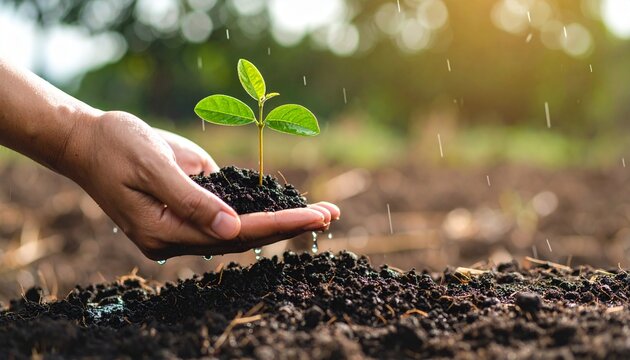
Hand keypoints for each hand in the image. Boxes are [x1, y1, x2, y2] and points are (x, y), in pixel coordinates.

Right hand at [64, 111, 338, 259]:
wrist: (87, 141)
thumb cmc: (116, 146)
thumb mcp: (153, 166)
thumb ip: (192, 200)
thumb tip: (232, 230)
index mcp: (164, 232)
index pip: (233, 234)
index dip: (277, 226)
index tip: (314, 217)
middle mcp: (176, 237)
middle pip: (243, 238)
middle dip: (289, 226)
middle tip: (332, 215)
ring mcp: (182, 226)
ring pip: (240, 232)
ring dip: (281, 222)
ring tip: (323, 212)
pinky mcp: (187, 211)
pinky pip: (229, 217)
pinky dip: (261, 213)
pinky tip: (289, 208)